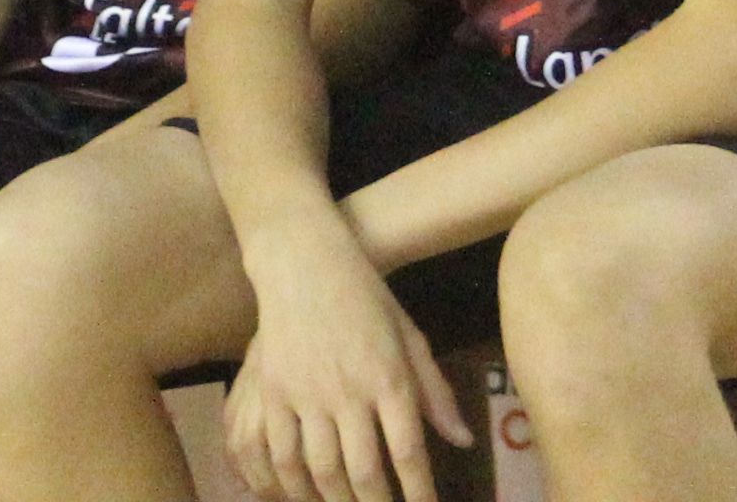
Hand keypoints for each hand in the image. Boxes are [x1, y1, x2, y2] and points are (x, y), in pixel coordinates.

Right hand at [222, 220, 467, 501]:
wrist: (304, 259)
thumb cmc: (366, 296)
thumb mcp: (410, 337)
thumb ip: (435, 393)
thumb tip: (463, 442)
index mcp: (390, 377)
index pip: (408, 452)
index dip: (418, 493)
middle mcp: (350, 390)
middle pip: (364, 472)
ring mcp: (307, 391)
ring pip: (321, 470)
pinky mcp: (273, 390)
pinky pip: (281, 452)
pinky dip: (293, 484)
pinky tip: (305, 496)